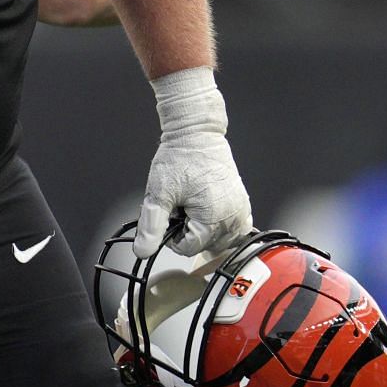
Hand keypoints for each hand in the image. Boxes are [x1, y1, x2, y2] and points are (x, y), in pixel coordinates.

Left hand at [135, 69, 251, 260]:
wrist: (196, 134)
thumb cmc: (179, 159)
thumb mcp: (158, 195)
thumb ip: (151, 226)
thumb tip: (143, 251)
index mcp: (214, 219)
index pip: (189, 248)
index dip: (172, 236)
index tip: (168, 216)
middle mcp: (234, 218)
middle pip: (205, 245)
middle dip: (188, 231)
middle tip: (179, 206)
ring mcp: (241, 212)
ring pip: (220, 241)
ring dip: (203, 230)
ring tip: (192, 206)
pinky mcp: (244, 205)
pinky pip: (234, 230)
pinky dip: (219, 227)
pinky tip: (206, 211)